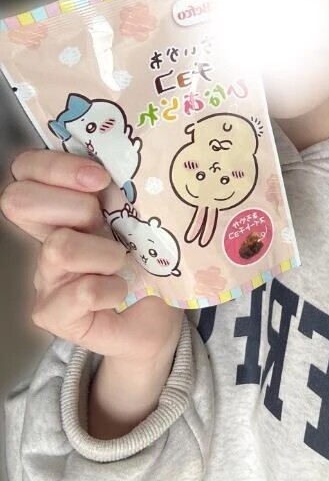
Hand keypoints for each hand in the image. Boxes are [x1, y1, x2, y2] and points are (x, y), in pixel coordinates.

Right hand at [0, 150, 182, 365]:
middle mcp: (46, 239)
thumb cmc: (152, 265)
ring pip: (58, 248)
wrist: (160, 321)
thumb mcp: (141, 218)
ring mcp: (45, 278)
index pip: (25, 170)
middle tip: (107, 222)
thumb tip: (131, 160)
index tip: (101, 178)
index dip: (55, 165)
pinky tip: (121, 291)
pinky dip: (111, 289)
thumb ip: (124, 191)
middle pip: (17, 200)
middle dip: (74, 205)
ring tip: (122, 264)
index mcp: (64, 209)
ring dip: (104, 253)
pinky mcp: (53, 315)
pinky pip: (80, 292)